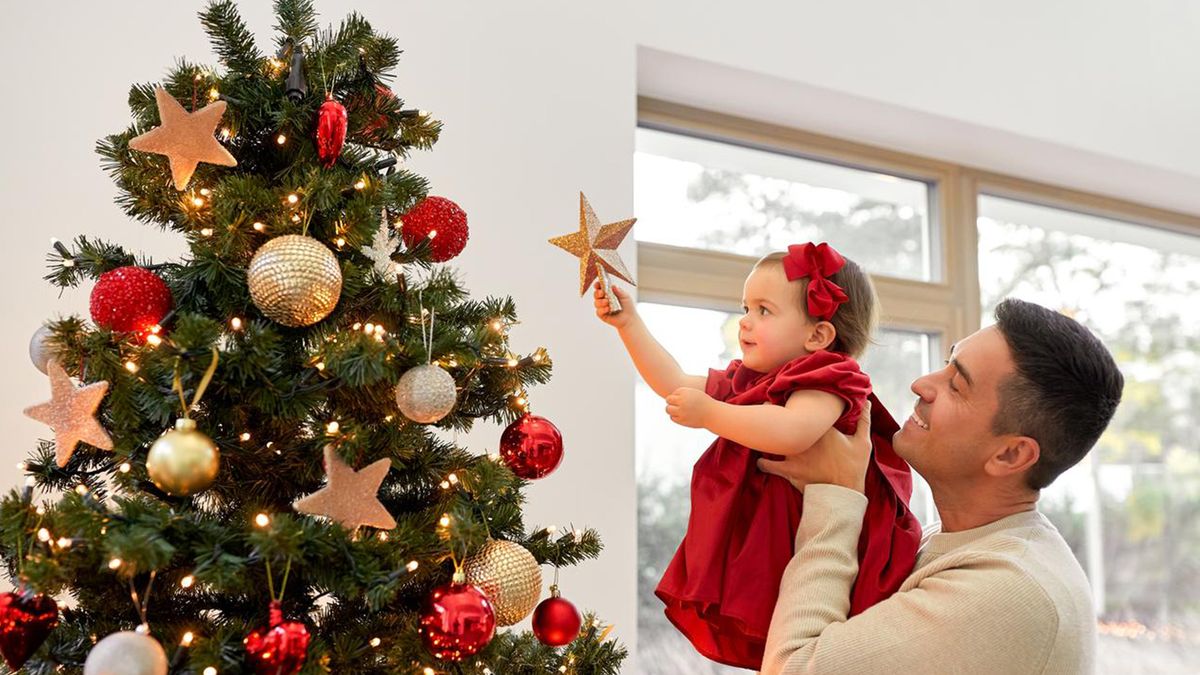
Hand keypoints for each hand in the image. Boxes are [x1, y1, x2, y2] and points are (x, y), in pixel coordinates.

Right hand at [594, 280, 635, 329]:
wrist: (629, 318)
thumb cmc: (628, 306)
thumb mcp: (625, 296)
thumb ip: (619, 291)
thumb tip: (613, 286)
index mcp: (608, 293)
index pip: (600, 287)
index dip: (597, 285)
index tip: (598, 284)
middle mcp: (604, 299)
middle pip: (596, 294)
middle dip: (597, 293)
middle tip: (602, 293)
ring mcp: (602, 307)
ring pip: (596, 303)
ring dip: (601, 302)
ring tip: (607, 302)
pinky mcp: (602, 315)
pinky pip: (598, 311)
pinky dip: (603, 309)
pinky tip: (608, 309)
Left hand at [665, 387, 714, 428]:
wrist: (713, 414)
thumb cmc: (703, 402)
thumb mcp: (693, 393)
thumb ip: (682, 394)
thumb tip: (668, 399)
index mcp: (685, 392)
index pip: (673, 393)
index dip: (677, 396)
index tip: (684, 399)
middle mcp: (682, 401)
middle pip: (668, 400)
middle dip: (672, 402)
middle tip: (678, 405)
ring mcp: (681, 411)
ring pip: (668, 409)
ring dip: (671, 410)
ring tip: (679, 410)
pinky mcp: (682, 420)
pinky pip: (672, 417)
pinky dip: (676, 416)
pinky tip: (683, 416)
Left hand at [757, 401, 872, 493]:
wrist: (844, 494)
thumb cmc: (854, 467)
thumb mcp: (862, 442)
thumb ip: (864, 421)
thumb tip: (869, 402)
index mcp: (821, 429)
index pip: (803, 409)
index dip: (792, 402)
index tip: (786, 397)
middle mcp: (805, 439)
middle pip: (783, 420)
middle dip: (773, 411)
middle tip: (767, 407)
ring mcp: (795, 454)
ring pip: (772, 440)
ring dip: (766, 436)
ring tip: (759, 430)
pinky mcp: (789, 470)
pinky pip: (768, 464)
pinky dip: (763, 462)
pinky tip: (761, 459)